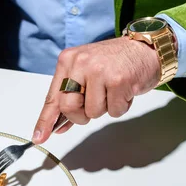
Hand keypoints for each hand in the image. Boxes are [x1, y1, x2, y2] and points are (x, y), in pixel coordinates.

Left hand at [32, 36, 162, 143]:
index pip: (53, 96)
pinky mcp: (118, 81)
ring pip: (93, 112)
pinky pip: (113, 111)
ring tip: (113, 90)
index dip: (45, 120)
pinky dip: (120, 106)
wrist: (146, 48)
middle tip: (94, 105)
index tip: (39, 137)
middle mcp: (81, 63)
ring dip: (105, 108)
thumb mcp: (86, 72)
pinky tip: (124, 90)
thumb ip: (71, 97)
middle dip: (80, 115)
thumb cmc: (115, 62)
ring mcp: (99, 71)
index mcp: (68, 60)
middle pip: (69, 107)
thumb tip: (58, 125)